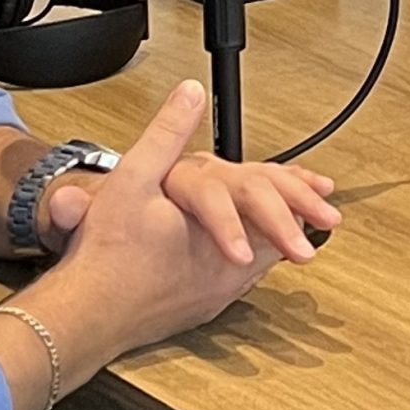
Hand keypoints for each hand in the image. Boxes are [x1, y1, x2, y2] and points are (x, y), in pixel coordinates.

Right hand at [0, 80, 340, 409]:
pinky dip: (254, 264)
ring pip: (263, 265)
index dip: (296, 190)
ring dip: (279, 243)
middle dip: (298, 222)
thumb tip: (190, 94)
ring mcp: (217, 294)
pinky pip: (241, 283)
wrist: (84, 315)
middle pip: (277, 240)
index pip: (270, 204)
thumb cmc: (105, 253)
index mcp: (218, 232)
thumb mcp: (133, 178)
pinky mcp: (203, 309)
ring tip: (300, 230)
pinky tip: (250, 257)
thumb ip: (167, 133)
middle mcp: (227, 269)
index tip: (323, 190)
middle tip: (326, 220)